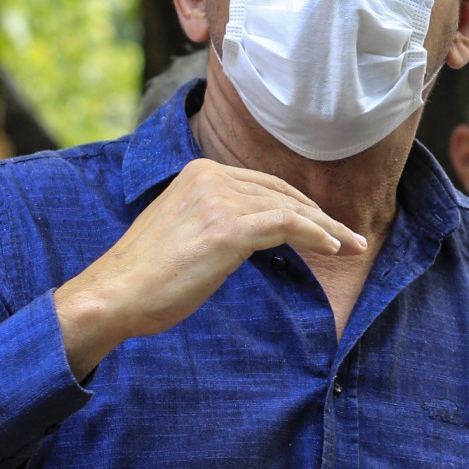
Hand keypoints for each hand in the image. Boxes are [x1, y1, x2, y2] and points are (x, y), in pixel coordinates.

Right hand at [54, 159, 365, 376]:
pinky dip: (316, 236)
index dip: (300, 207)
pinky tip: (333, 249)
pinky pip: (287, 225)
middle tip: (352, 238)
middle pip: (282, 194)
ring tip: (353, 247)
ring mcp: (219, 200)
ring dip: (327, 229)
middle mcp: (210, 177)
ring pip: (290, 209)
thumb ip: (217, 221)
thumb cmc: (148, 277)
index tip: (326, 227)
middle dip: (321, 217)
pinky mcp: (228, 228)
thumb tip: (255, 234)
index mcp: (198, 173)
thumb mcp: (184, 232)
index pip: (264, 186)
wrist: (116, 294)